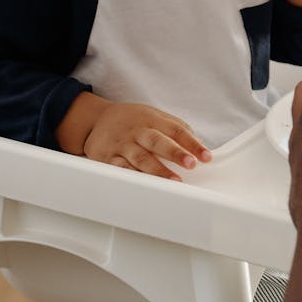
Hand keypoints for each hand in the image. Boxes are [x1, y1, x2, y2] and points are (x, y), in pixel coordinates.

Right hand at [83, 102, 211, 178]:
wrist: (96, 119)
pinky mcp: (109, 157)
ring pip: (140, 157)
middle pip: (158, 141)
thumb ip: (175, 127)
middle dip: (175, 153)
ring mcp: (123, 144)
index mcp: (151, 120)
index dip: (192, 143)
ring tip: (174, 181)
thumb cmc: (131, 120)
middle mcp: (137, 131)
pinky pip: (122, 169)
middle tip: (191, 164)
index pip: (176, 130)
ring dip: (158, 170)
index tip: (206, 156)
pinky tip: (145, 185)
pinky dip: (133, 177)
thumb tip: (198, 143)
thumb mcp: (153, 116)